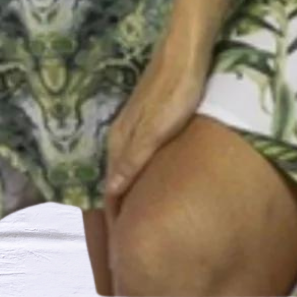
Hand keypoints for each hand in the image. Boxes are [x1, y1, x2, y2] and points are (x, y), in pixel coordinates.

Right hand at [103, 38, 208, 220]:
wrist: (185, 50)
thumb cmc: (175, 91)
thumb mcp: (156, 130)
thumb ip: (134, 159)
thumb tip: (111, 191)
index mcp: (120, 140)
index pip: (111, 188)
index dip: (115, 215)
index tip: (120, 246)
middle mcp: (121, 133)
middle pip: (116, 178)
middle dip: (121, 206)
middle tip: (131, 237)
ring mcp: (135, 122)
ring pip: (127, 164)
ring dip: (131, 188)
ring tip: (142, 214)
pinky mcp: (149, 114)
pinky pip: (138, 152)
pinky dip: (141, 170)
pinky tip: (153, 177)